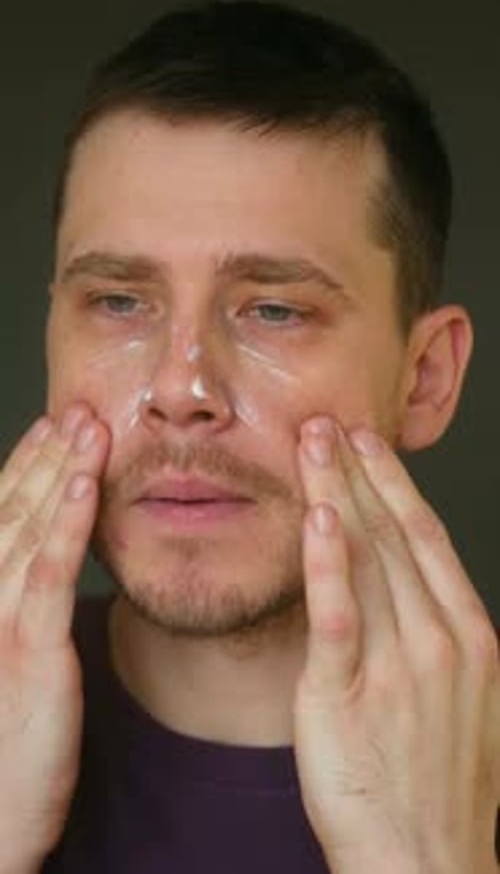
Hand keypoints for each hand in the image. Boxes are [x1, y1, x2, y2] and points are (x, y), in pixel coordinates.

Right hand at [0, 404, 108, 868]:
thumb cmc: (6, 743)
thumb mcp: (14, 666)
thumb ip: (25, 612)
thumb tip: (47, 572)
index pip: (2, 519)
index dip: (27, 468)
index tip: (55, 428)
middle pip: (14, 510)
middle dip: (46, 455)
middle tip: (76, 409)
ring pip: (30, 527)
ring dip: (60, 471)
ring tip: (87, 425)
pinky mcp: (29, 648)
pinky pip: (51, 573)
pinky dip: (67, 522)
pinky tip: (87, 482)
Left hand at [293, 417, 499, 873]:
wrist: (427, 866)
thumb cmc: (438, 786)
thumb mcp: (459, 700)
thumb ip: (431, 638)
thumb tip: (401, 586)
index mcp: (469, 638)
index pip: (427, 540)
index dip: (395, 486)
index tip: (371, 446)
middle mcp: (439, 641)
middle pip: (394, 535)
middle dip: (361, 471)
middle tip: (332, 421)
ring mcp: (398, 665)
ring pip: (365, 558)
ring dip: (338, 493)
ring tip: (314, 443)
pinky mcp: (346, 693)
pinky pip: (337, 614)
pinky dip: (328, 561)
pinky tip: (319, 515)